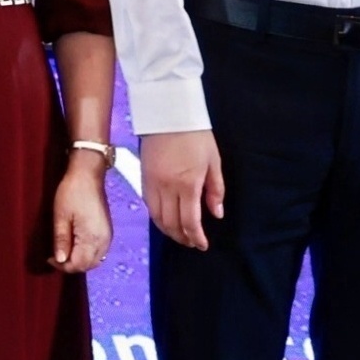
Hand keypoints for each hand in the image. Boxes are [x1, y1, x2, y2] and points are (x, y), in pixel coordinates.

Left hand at [49, 157, 112, 272]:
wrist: (88, 175)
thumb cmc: (72, 192)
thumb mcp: (61, 216)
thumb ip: (61, 240)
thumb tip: (60, 260)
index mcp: (92, 237)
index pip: (78, 264)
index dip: (62, 266)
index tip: (49, 258)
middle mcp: (104, 241)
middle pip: (88, 265)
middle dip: (71, 265)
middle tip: (55, 256)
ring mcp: (108, 236)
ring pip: (95, 260)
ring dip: (80, 261)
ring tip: (64, 252)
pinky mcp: (107, 232)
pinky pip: (99, 251)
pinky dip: (87, 254)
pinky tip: (75, 246)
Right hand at [140, 127, 223, 251]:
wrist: (168, 115)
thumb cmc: (196, 136)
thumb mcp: (214, 162)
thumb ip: (215, 190)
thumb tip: (216, 214)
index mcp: (187, 184)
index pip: (189, 221)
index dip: (196, 237)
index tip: (202, 245)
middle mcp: (166, 188)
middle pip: (171, 223)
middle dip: (182, 237)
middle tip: (191, 243)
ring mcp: (152, 183)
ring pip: (156, 217)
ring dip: (168, 230)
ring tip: (179, 235)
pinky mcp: (143, 177)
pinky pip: (148, 205)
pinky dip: (157, 217)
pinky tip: (165, 218)